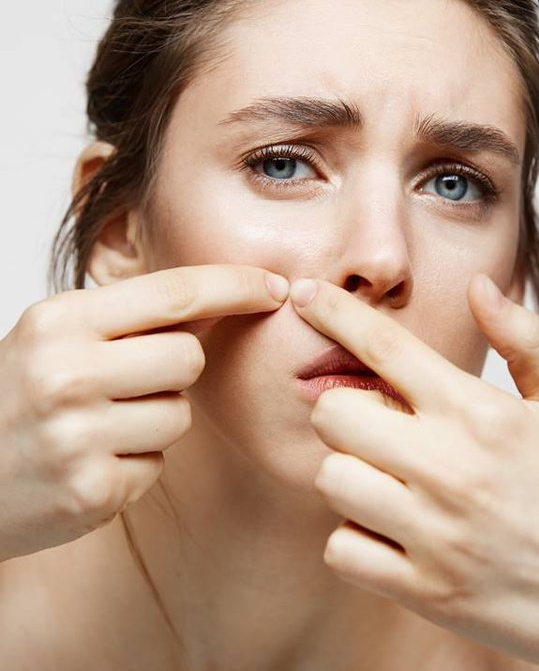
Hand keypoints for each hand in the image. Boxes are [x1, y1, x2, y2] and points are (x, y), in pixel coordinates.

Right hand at [0, 264, 287, 561]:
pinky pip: (156, 463)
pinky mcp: (92, 491)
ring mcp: (78, 438)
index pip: (173, 294)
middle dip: (175, 371)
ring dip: (154, 421)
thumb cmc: (13, 398)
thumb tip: (218, 301)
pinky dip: (134, 462)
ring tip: (100, 426)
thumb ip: (128, 319)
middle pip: (189, 359)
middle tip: (129, 382)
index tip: (274, 287)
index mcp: (60, 322)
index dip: (233, 286)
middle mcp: (67, 375)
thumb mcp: (55, 337)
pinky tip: (90, 461)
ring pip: (180, 416)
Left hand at [289, 274, 538, 670]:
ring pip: (330, 479)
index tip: (304, 294)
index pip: (385, 346)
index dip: (335, 311)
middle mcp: (448, 466)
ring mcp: (433, 531)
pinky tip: (391, 533)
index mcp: (478, 412)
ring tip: (389, 484)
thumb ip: (524, 340)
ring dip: (350, 477)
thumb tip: (481, 287)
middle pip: (333, 413)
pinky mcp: (425, 589)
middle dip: (343, 412)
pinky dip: (356, 540)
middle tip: (375, 427)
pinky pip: (341, 549)